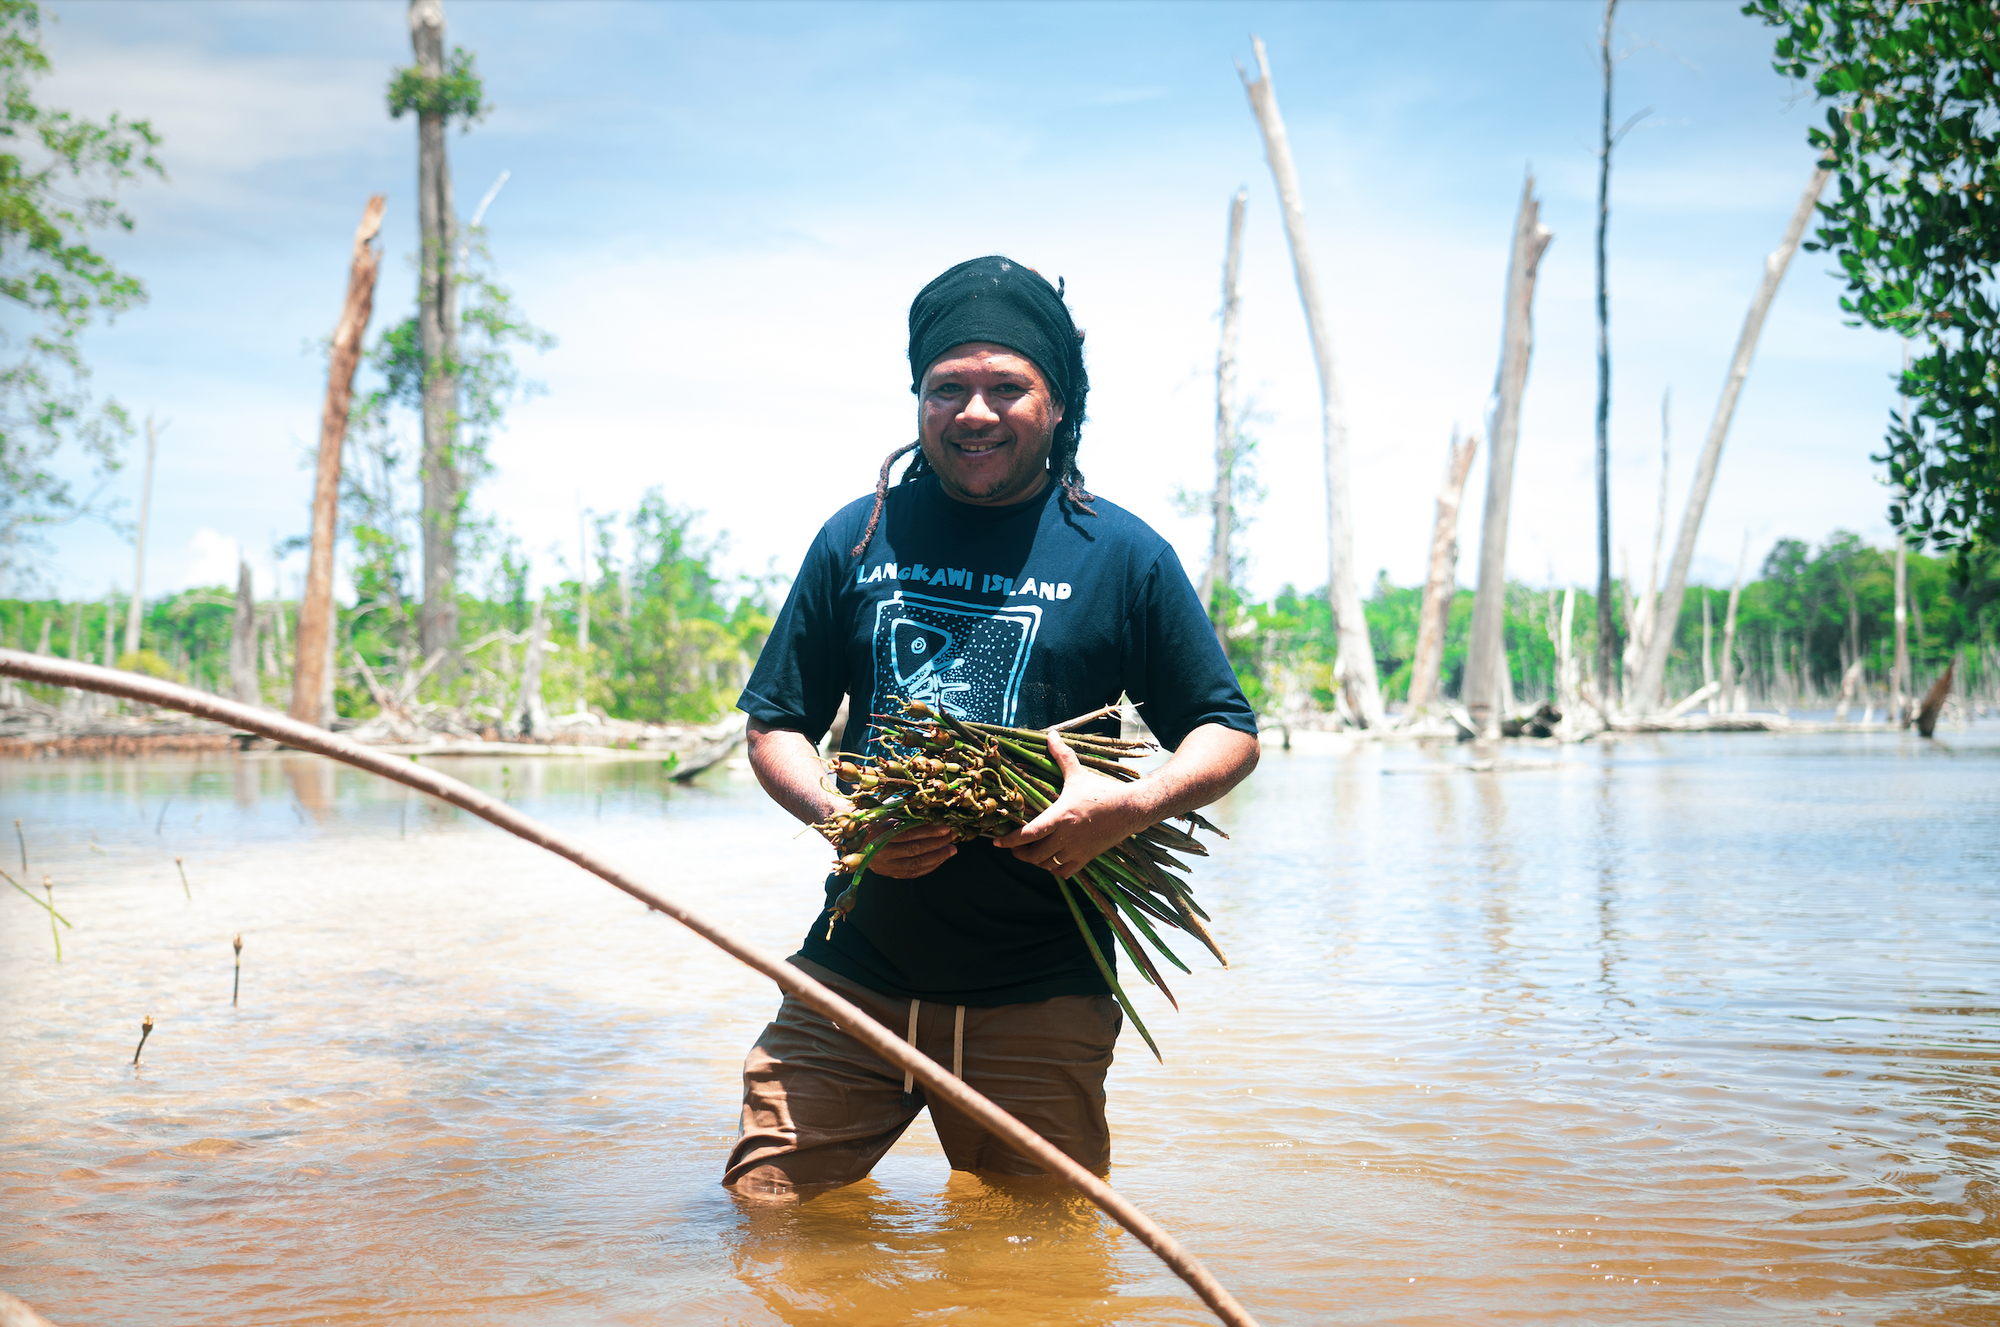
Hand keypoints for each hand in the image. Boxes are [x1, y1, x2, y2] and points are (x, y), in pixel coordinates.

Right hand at [859, 822, 958, 878]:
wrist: (848, 836)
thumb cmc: (869, 820)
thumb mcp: (883, 814)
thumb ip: (904, 816)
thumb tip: (932, 813)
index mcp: (877, 833)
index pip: (908, 834)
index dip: (929, 831)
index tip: (945, 826)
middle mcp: (879, 852)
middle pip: (914, 850)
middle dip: (937, 843)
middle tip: (953, 835)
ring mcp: (883, 866)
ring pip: (915, 865)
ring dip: (937, 857)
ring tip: (952, 849)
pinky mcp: (887, 873)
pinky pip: (911, 874)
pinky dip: (928, 867)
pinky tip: (940, 859)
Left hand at [992, 731, 1148, 878]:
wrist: (1131, 808)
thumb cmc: (1103, 790)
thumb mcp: (1079, 773)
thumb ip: (1062, 755)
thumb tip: (1051, 734)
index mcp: (1060, 816)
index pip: (1028, 834)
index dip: (1009, 841)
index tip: (996, 842)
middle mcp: (1066, 837)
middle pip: (1034, 855)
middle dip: (1019, 853)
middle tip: (1014, 846)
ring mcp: (1077, 850)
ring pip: (1047, 865)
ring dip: (1036, 861)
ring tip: (1031, 851)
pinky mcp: (1087, 857)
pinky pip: (1064, 872)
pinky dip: (1054, 869)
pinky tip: (1051, 860)